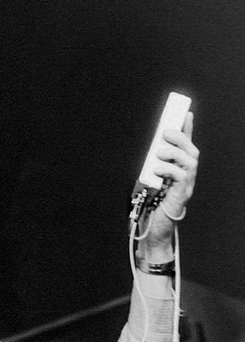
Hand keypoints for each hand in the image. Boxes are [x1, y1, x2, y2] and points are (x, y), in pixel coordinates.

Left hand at [141, 111, 199, 258]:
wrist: (152, 228)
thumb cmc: (150, 204)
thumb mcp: (148, 178)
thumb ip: (152, 164)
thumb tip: (150, 147)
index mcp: (178, 169)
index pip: (186, 145)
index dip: (187, 129)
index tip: (186, 113)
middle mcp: (186, 175)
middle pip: (192, 151)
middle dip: (181, 137)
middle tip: (165, 132)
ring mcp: (187, 185)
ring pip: (191, 161)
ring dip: (174, 152)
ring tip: (158, 152)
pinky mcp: (182, 195)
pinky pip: (182, 177)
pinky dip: (169, 169)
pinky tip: (156, 169)